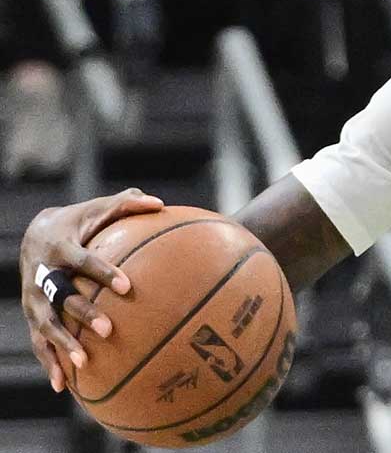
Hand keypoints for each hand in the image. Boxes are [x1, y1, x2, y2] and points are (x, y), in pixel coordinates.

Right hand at [18, 188, 163, 391]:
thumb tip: (160, 203)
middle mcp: (42, 274)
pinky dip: (49, 362)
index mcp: (60, 247)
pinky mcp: (32, 314)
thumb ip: (128, 204)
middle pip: (61, 297)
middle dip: (83, 314)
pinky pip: (39, 342)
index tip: (128, 286)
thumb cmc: (79, 221)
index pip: (83, 260)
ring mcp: (33, 298)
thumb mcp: (99, 208)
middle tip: (109, 330)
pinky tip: (63, 386)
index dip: (103, 272)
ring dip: (63, 344)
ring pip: (45, 324)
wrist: (35, 233)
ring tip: (84, 362)